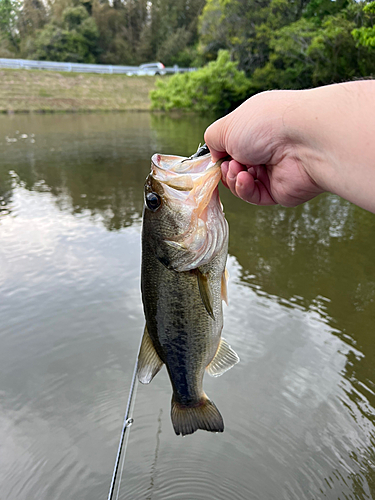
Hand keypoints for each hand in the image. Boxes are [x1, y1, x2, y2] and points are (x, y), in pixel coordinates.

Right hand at [204, 90, 324, 206]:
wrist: (304, 141)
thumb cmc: (266, 125)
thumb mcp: (227, 126)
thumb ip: (213, 140)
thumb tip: (215, 156)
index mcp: (256, 127)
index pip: (232, 145)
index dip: (220, 154)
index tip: (214, 158)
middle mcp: (266, 148)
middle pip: (235, 166)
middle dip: (226, 167)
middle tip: (229, 163)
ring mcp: (274, 170)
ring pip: (241, 184)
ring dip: (233, 178)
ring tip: (238, 170)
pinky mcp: (280, 190)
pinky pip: (254, 196)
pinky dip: (245, 189)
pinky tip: (245, 179)